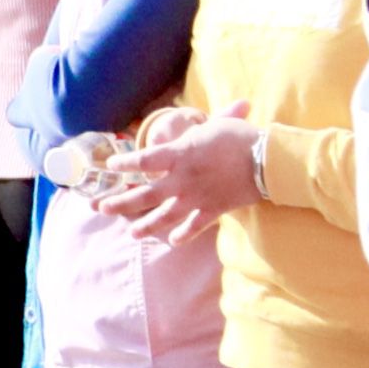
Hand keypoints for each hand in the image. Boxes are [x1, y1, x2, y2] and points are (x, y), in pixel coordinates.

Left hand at [97, 104, 260, 240]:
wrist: (268, 161)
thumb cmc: (242, 137)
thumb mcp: (215, 126)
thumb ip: (195, 129)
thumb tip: (185, 125)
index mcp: (179, 154)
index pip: (143, 159)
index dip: (125, 163)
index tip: (110, 166)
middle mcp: (182, 179)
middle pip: (144, 195)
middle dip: (120, 203)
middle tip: (101, 209)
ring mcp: (196, 197)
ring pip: (164, 216)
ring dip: (146, 226)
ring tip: (132, 233)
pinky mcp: (213, 210)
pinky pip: (193, 227)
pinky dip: (183, 235)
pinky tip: (172, 241)